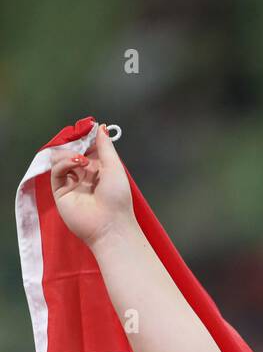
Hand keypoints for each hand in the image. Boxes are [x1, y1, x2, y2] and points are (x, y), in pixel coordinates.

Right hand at [50, 123, 134, 249]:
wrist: (110, 225)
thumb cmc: (118, 199)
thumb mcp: (114, 166)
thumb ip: (105, 146)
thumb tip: (100, 127)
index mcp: (98, 169)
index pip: (85, 147)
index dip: (84, 138)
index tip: (86, 129)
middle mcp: (83, 175)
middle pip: (70, 150)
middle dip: (75, 144)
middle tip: (82, 146)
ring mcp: (71, 183)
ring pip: (60, 158)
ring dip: (69, 153)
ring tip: (82, 161)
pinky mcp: (60, 191)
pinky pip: (56, 170)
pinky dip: (64, 162)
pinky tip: (76, 163)